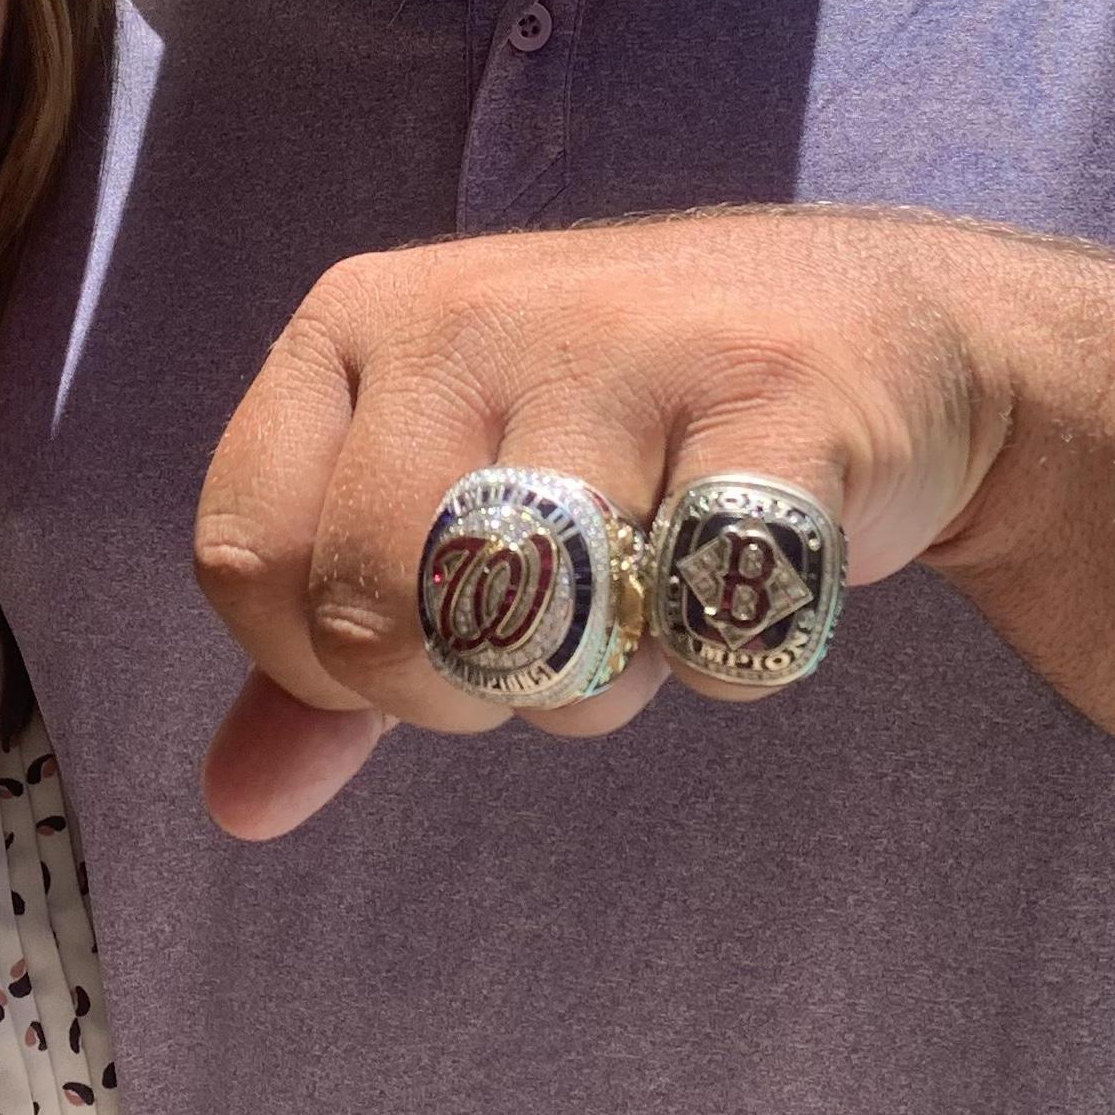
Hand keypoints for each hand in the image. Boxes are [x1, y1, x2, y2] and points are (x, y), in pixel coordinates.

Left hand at [189, 211, 1013, 837]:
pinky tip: (756, 585)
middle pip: (379, 608)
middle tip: (550, 634)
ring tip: (647, 606)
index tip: (423, 641)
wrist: (879, 325)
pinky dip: (729, 659)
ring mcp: (626, 344)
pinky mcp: (777, 399)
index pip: (248, 558)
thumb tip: (235, 803)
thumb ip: (331, 650)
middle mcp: (470, 312)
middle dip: (461, 691)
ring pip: (535, 628)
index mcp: (357, 321)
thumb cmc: (625, 436)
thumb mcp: (446, 502)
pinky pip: (705, 621)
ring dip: (602, 682)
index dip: (326, 664)